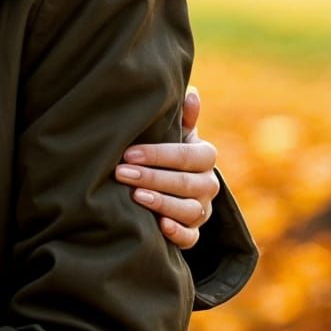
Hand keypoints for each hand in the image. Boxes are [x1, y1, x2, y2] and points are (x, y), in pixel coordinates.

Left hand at [114, 85, 218, 248]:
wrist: (172, 186)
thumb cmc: (167, 153)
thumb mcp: (175, 134)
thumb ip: (182, 117)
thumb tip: (191, 92)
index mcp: (205, 158)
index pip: (189, 156)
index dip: (160, 155)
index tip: (129, 153)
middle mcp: (208, 185)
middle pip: (186, 183)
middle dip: (152, 177)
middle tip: (121, 172)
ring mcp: (202, 211)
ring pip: (189, 210)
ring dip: (162, 203)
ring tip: (135, 196)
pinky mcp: (193, 233)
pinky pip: (191, 238)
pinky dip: (177, 233)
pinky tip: (159, 227)